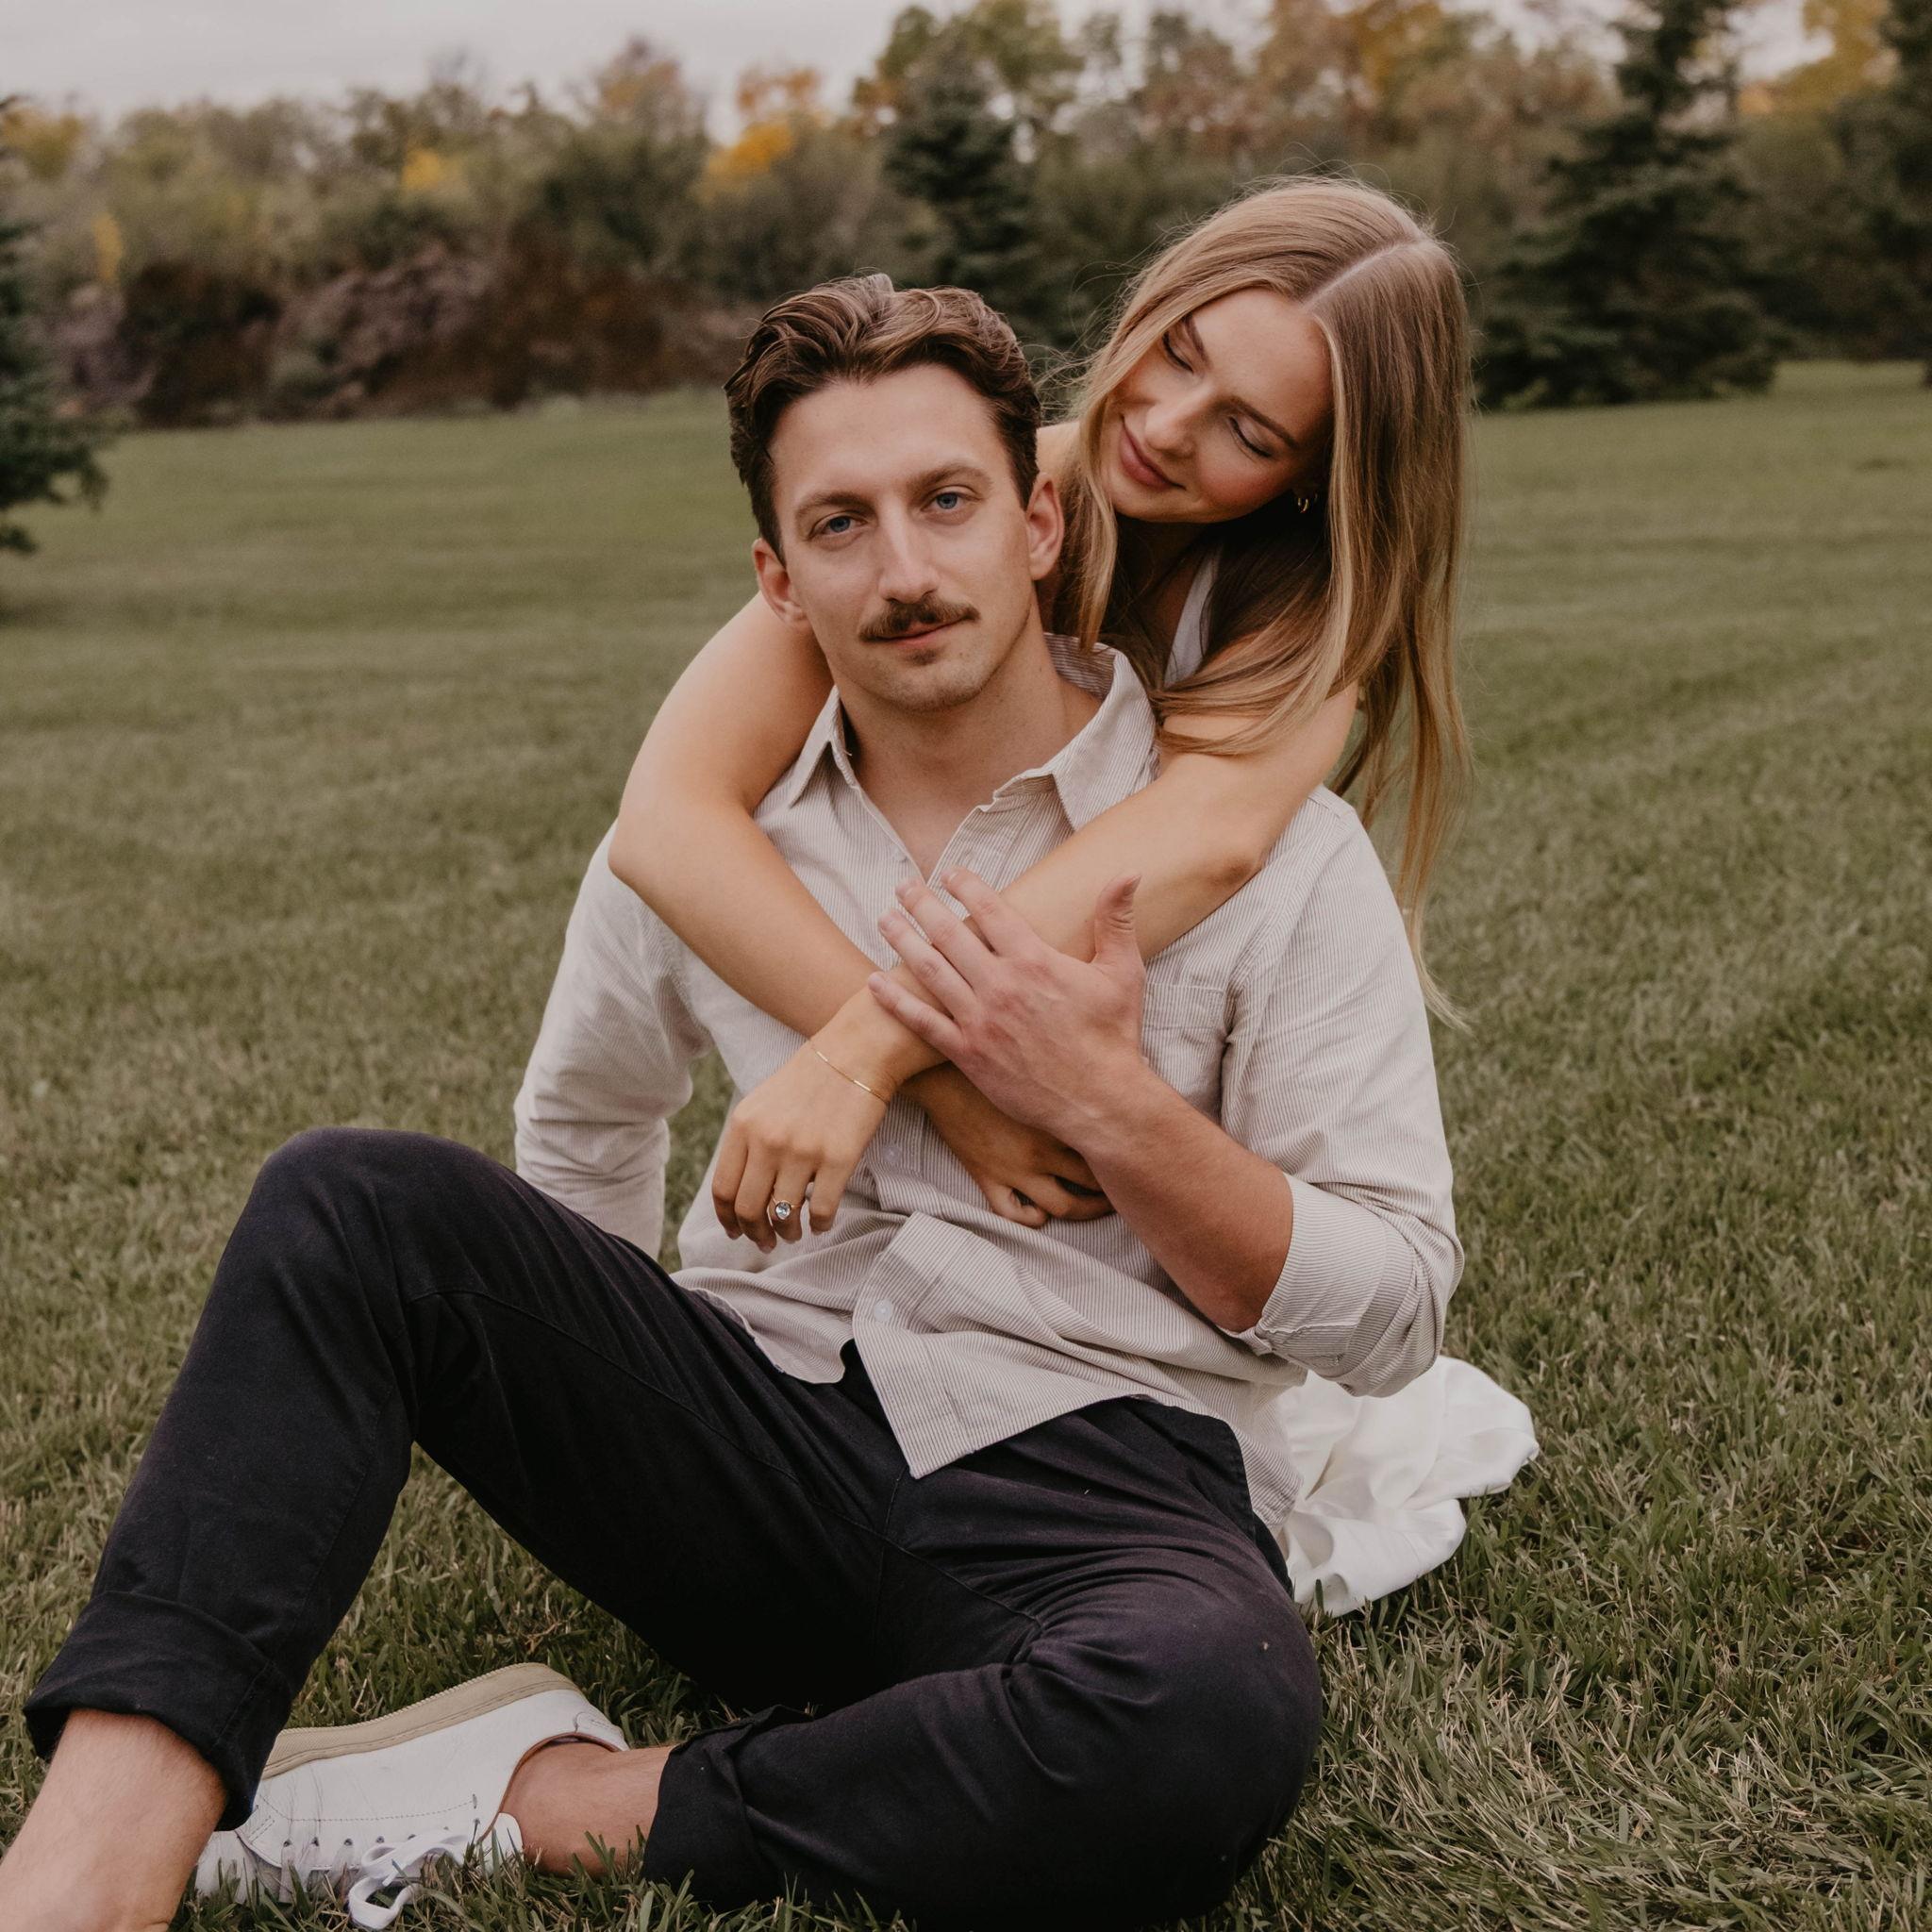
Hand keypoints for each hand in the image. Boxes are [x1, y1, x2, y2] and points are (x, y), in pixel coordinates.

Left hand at [711, 1040, 885, 1249]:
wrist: (856, 1053)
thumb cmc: (810, 1079)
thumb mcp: (763, 1103)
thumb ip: (748, 1141)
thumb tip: (741, 1191)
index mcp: (743, 1126)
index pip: (723, 1189)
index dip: (727, 1219)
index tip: (736, 1232)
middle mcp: (767, 1141)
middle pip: (748, 1208)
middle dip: (756, 1233)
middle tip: (766, 1242)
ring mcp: (802, 1151)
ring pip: (783, 1216)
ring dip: (787, 1233)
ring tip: (794, 1233)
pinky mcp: (837, 1159)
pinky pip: (821, 1210)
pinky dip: (819, 1226)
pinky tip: (820, 1224)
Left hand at [869, 868, 1149, 1148]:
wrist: (1101, 1101)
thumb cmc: (1113, 1037)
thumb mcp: (1122, 973)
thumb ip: (1116, 921)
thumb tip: (1129, 873)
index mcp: (1035, 960)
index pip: (989, 910)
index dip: (966, 886)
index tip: (949, 873)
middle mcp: (1001, 985)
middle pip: (949, 934)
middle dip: (922, 904)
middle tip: (903, 885)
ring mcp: (980, 1020)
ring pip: (930, 971)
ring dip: (902, 941)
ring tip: (884, 919)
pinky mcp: (969, 1054)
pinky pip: (923, 1023)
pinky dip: (896, 1001)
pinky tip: (874, 983)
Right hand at [906, 1065, 1114, 1227]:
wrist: (937, 1066)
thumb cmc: (992, 1050)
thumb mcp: (1041, 1056)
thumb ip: (1078, 1068)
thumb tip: (1126, 1060)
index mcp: (1059, 1118)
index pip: (1108, 1149)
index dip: (1128, 1157)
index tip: (1138, 1156)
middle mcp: (1042, 1150)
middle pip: (1093, 1185)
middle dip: (1112, 1191)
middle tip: (1124, 1188)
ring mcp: (1014, 1168)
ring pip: (1060, 1207)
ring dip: (1082, 1212)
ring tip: (1092, 1207)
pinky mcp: (986, 1176)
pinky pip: (1014, 1214)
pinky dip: (1032, 1219)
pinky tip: (1040, 1209)